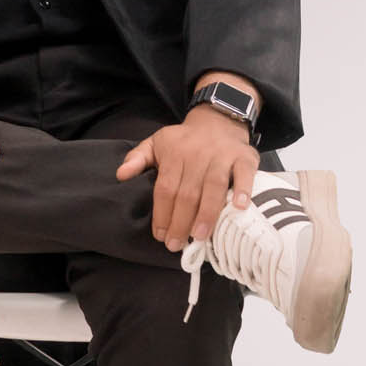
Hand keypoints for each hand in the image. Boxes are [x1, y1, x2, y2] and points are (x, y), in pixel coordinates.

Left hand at [115, 112, 256, 250]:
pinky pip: (244, 175)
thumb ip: (137, 159)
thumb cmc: (184, 140)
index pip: (166, 188)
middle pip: (188, 192)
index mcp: (175, 153)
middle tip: (176, 245)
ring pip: (214, 187)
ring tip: (199, 237)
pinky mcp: (244, 158)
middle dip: (181, 222)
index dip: (162, 214)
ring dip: (207, 214)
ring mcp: (222, 156)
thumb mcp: (156, 143)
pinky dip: (243, 191)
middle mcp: (198, 154)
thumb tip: (120, 175)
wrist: (218, 120)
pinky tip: (239, 208)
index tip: (160, 236)